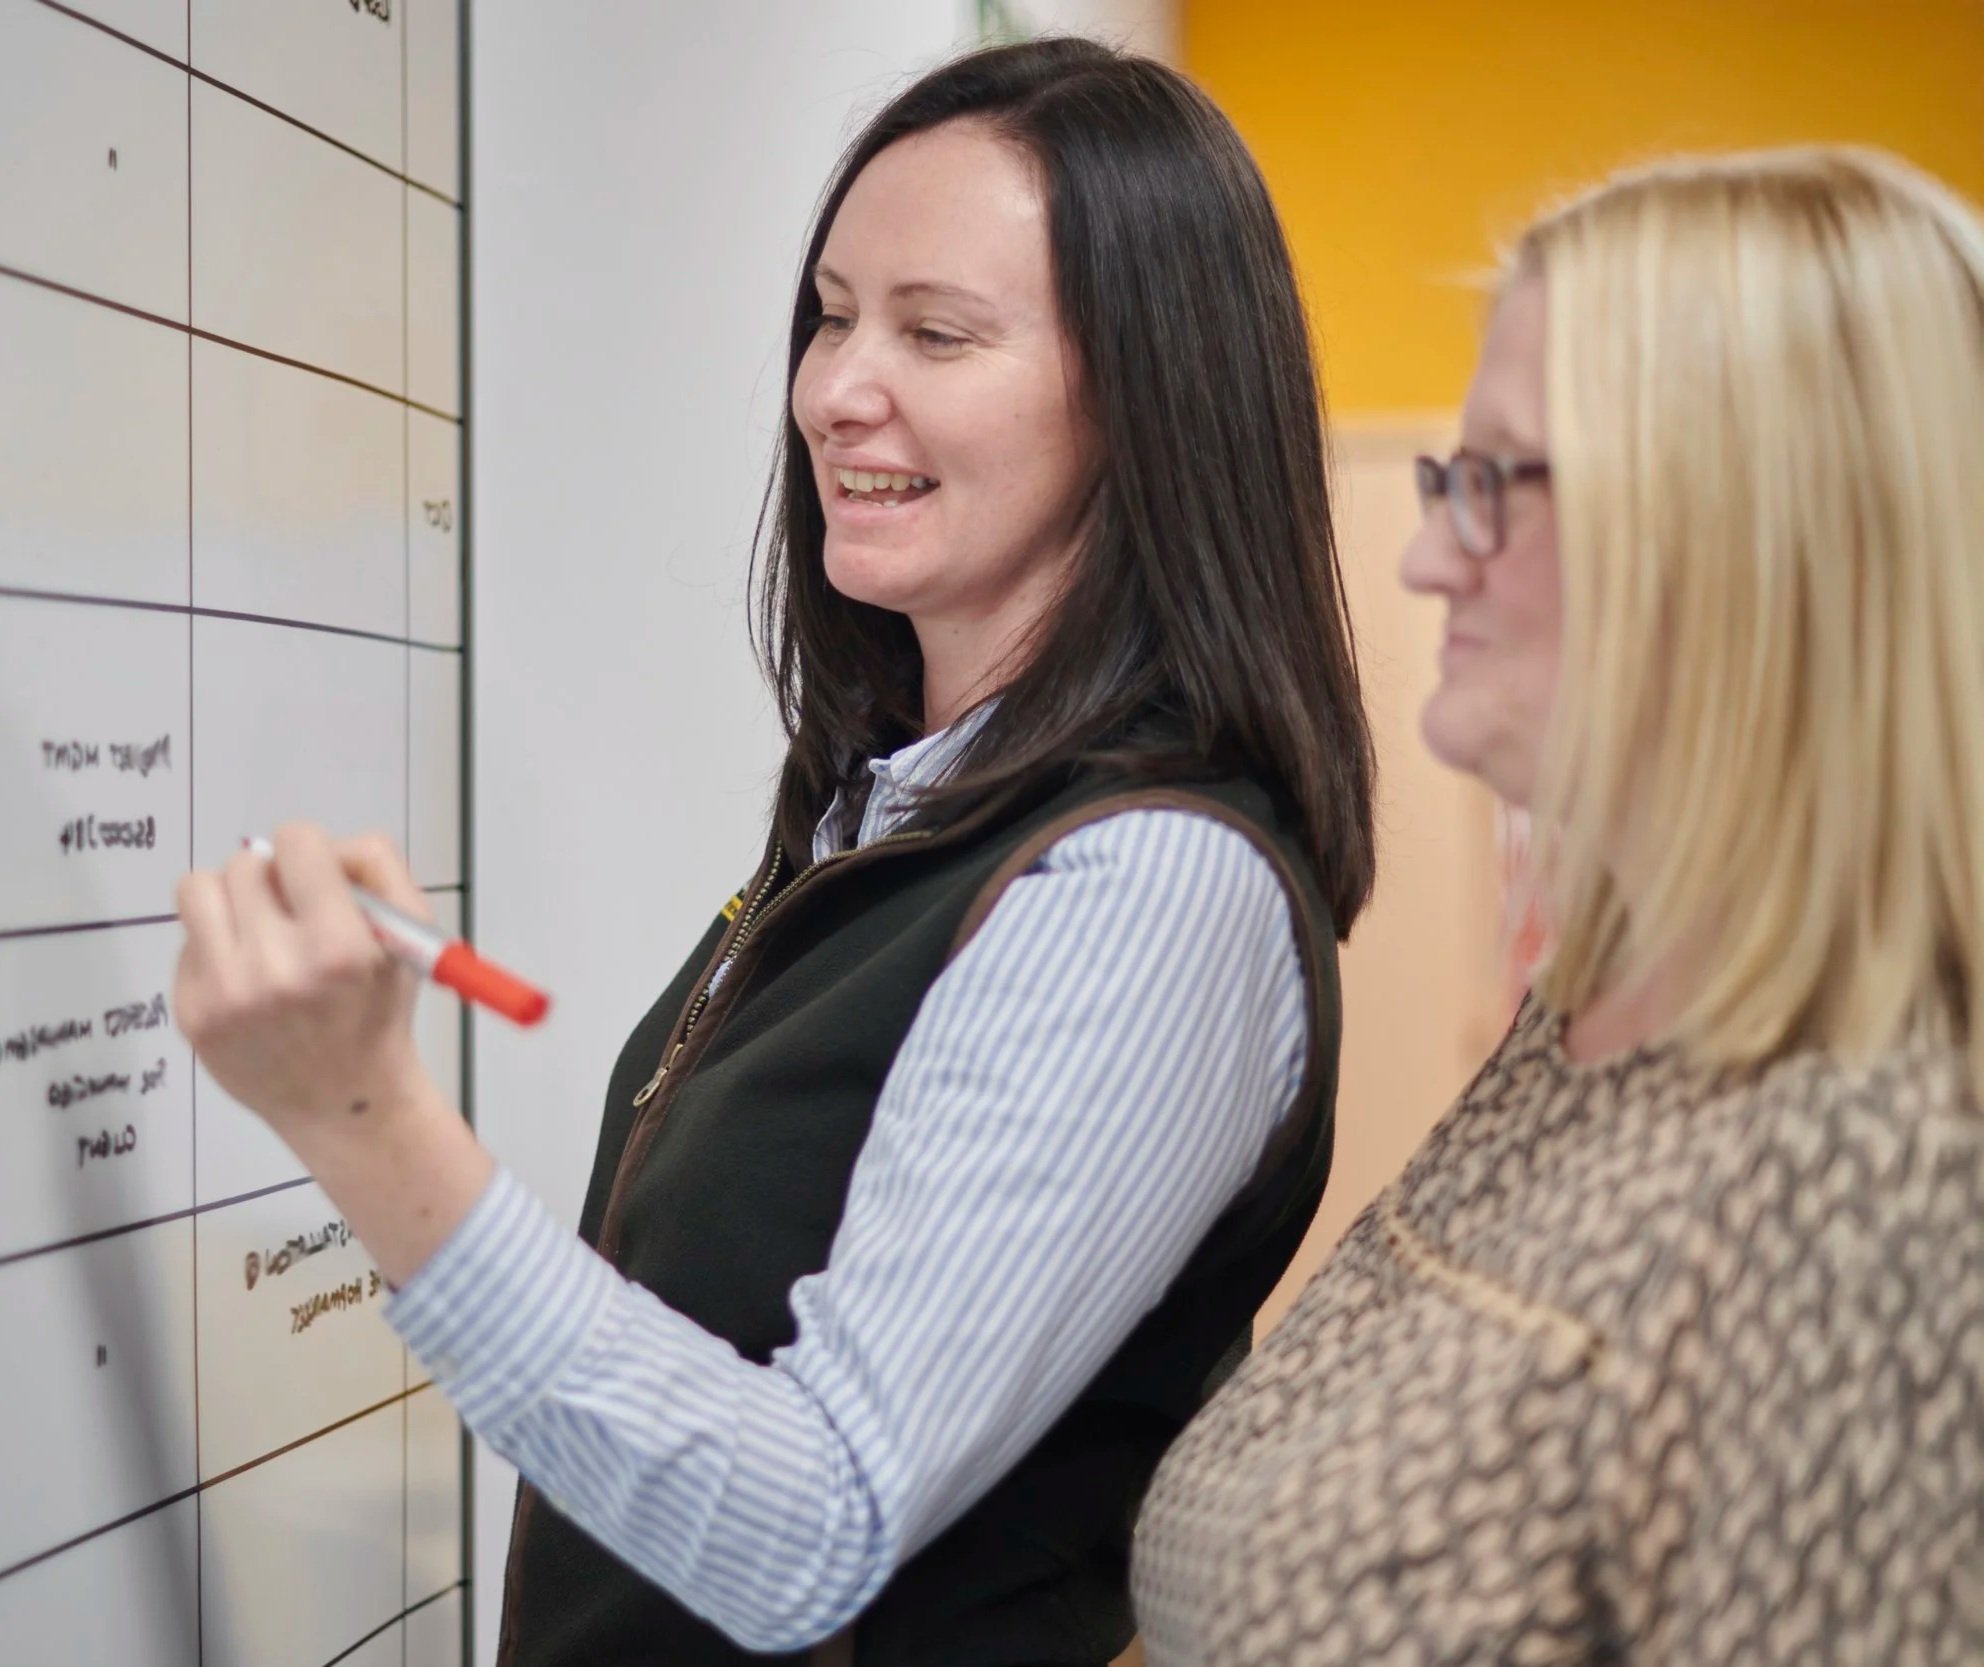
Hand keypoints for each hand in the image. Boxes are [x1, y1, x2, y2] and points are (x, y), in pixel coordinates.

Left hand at [175, 822, 435, 1139]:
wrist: (344, 1101)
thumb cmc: (381, 1009)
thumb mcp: (412, 934)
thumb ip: (377, 869)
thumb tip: (320, 846)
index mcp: (339, 947)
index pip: (296, 842)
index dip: (311, 854)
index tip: (316, 878)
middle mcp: (276, 969)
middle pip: (244, 866)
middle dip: (272, 881)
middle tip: (291, 913)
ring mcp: (226, 995)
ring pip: (198, 891)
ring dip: (230, 902)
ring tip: (257, 932)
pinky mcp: (191, 1014)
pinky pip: (187, 943)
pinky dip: (217, 949)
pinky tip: (247, 980)